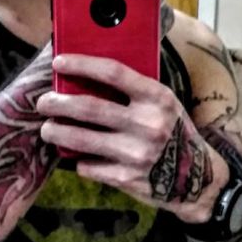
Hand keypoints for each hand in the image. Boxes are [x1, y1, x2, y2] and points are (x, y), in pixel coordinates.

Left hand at [37, 53, 227, 223]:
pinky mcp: (127, 179)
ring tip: (47, 129)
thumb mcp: (164, 104)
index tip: (59, 62)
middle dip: (57, 103)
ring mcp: (136, 154)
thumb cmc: (173, 132)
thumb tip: (87, 75)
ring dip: (56, 132)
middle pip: (89, 108)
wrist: (197, 178)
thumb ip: (134, 91)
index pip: (113, 73)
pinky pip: (88, 166)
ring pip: (81, 140)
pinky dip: (78, 160)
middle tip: (43, 102)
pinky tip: (76, 156)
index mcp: (157, 98)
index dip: (82, 65)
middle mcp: (147, 124)